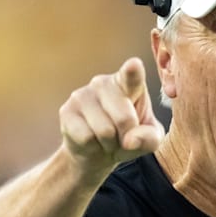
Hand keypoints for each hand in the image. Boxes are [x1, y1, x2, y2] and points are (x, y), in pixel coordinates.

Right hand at [59, 57, 164, 175]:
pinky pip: (87, 138)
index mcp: (129, 83)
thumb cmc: (129, 137)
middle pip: (124, 119)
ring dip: (110, 144)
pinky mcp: (66, 111)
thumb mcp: (149, 140)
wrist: (97, 151)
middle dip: (126, 137)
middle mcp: (103, 83)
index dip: (132, 71)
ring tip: (107, 138)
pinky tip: (91, 141)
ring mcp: (82, 95)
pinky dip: (93, 147)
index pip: (132, 75)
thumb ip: (149, 138)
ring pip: (105, 131)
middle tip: (122, 136)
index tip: (134, 65)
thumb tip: (130, 141)